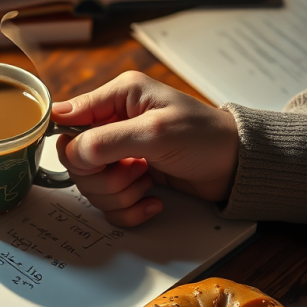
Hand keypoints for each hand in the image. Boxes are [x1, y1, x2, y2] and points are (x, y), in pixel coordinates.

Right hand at [52, 71, 238, 226]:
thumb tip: (68, 150)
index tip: (91, 161)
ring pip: (91, 185)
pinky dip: (129, 209)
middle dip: (103, 176)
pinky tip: (152, 200)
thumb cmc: (206, 137)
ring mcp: (121, 153)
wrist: (239, 168)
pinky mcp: (131, 179)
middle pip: (76, 160)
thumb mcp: (154, 133)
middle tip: (135, 171)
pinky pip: (109, 203)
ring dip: (118, 194)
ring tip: (147, 183)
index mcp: (117, 97)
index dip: (72, 145)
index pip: (67, 118)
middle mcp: (114, 123)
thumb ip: (105, 140)